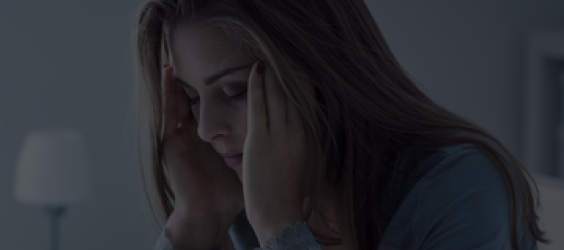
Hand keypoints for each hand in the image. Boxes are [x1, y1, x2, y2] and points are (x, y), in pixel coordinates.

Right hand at [159, 65, 243, 248]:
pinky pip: (167, 115)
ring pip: (176, 104)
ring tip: (173, 61)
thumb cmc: (229, 190)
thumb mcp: (244, 158)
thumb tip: (280, 132)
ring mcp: (180, 139)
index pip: (210, 104)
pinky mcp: (171, 145)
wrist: (212, 211)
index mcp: (209, 136)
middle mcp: (193, 134)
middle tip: (193, 52)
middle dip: (192, 79)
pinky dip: (166, 96)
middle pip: (192, 100)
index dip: (213, 85)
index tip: (221, 64)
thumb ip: (255, 144)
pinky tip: (167, 79)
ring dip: (174, 83)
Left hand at [241, 62, 307, 243]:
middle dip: (286, 72)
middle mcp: (298, 132)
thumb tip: (301, 147)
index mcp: (309, 139)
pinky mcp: (260, 140)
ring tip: (266, 56)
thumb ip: (301, 153)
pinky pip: (258, 104)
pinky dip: (256, 85)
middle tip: (279, 54)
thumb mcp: (304, 170)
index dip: (300, 82)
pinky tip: (254, 69)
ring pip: (277, 94)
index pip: (306, 101)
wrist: (281, 218)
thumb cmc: (290, 200)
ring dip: (271, 72)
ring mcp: (279, 134)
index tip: (295, 69)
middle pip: (293, 92)